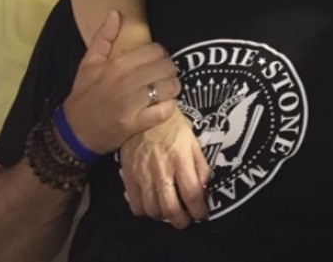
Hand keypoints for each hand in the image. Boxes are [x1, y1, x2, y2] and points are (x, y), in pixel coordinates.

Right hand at [62, 11, 180, 154]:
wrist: (73, 132)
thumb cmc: (84, 95)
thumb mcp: (88, 64)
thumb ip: (103, 37)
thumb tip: (115, 13)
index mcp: (116, 66)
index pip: (154, 50)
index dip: (160, 54)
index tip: (157, 60)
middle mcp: (126, 83)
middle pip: (165, 67)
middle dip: (169, 70)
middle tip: (165, 75)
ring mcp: (132, 105)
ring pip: (169, 87)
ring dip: (173, 87)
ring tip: (168, 89)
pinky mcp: (136, 124)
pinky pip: (164, 111)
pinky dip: (169, 107)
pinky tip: (164, 104)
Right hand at [119, 109, 210, 228]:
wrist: (145, 111)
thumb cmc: (173, 125)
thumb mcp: (193, 141)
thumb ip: (200, 166)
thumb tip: (204, 189)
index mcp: (181, 159)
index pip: (192, 194)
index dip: (199, 210)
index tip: (202, 214)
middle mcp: (162, 170)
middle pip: (171, 209)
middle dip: (181, 221)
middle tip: (186, 220)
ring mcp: (143, 175)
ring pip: (153, 211)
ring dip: (164, 216)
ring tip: (170, 212)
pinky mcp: (129, 177)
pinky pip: (136, 206)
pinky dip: (146, 211)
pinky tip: (153, 204)